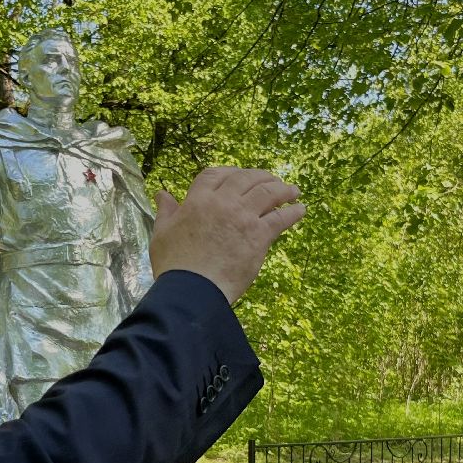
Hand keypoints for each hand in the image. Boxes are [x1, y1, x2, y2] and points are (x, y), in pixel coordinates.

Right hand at [150, 167, 304, 303]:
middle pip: (246, 179)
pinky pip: (281, 218)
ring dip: (282, 188)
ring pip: (268, 192)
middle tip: (272, 180)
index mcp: (198, 200)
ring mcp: (243, 217)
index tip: (238, 176)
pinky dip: (293, 212)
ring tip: (293, 190)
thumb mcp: (162, 233)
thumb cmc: (174, 264)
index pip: (216, 174)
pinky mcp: (259, 236)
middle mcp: (223, 203)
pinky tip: (301, 209)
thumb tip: (162, 194)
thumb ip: (166, 211)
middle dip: (261, 176)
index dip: (229, 173)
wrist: (192, 289)